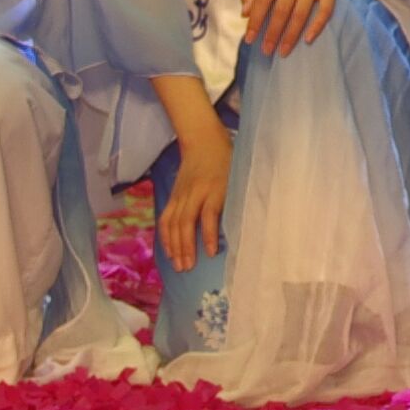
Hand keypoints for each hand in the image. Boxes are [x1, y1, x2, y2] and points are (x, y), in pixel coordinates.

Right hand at [160, 122, 232, 273]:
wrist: (203, 141)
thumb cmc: (227, 161)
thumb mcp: (238, 177)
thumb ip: (237, 199)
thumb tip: (244, 225)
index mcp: (215, 188)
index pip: (209, 214)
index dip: (209, 235)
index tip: (211, 253)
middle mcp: (195, 192)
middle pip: (187, 222)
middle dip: (186, 247)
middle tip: (188, 268)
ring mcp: (181, 194)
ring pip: (174, 223)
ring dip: (174, 246)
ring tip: (178, 266)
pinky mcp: (173, 196)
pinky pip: (166, 218)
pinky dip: (165, 236)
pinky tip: (168, 251)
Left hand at [245, 0, 346, 57]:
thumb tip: (243, 13)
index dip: (255, 20)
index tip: (249, 40)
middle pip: (282, 9)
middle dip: (272, 32)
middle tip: (266, 51)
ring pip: (301, 12)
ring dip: (291, 35)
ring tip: (283, 51)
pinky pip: (325, 10)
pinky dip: (317, 26)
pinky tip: (308, 40)